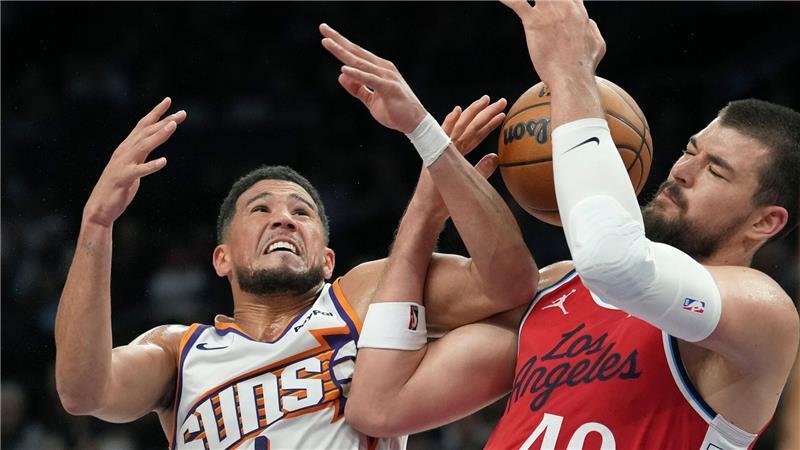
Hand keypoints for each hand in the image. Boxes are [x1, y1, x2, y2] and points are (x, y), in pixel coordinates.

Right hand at [83, 98, 185, 227]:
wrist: (100, 207)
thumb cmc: (118, 187)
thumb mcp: (132, 166)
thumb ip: (141, 154)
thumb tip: (152, 142)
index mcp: (126, 148)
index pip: (142, 125)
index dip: (155, 112)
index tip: (168, 100)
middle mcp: (124, 152)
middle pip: (146, 132)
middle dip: (164, 121)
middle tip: (182, 114)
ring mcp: (123, 164)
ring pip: (143, 146)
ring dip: (159, 136)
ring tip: (173, 126)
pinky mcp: (123, 179)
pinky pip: (139, 171)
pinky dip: (151, 166)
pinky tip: (163, 161)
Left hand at [320, 23, 425, 133]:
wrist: (415, 124)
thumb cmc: (394, 111)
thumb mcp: (371, 100)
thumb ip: (357, 88)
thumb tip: (341, 75)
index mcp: (378, 69)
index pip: (356, 54)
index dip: (340, 43)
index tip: (325, 34)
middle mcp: (382, 68)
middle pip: (356, 52)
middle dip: (338, 40)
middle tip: (323, 28)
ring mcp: (386, 76)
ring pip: (360, 63)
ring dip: (343, 53)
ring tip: (328, 44)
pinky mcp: (389, 88)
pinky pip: (370, 79)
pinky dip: (357, 74)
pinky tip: (344, 69)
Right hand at [412, 95, 504, 219]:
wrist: (428, 206)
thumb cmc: (445, 198)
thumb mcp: (469, 180)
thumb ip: (482, 168)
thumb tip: (496, 157)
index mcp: (457, 152)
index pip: (476, 134)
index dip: (489, 123)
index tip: (502, 113)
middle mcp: (449, 147)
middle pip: (470, 126)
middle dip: (485, 112)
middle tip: (500, 101)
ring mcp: (442, 149)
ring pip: (461, 127)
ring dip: (474, 113)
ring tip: (487, 101)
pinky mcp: (435, 153)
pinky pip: (444, 135)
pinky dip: (449, 122)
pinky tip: (457, 111)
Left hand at [501, 0, 604, 86]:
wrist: (572, 77)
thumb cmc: (584, 65)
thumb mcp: (598, 44)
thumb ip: (593, 30)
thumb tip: (589, 23)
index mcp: (578, 11)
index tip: (554, 3)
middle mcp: (563, 6)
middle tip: (539, 4)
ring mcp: (548, 12)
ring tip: (517, 0)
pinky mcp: (533, 22)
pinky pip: (517, 3)